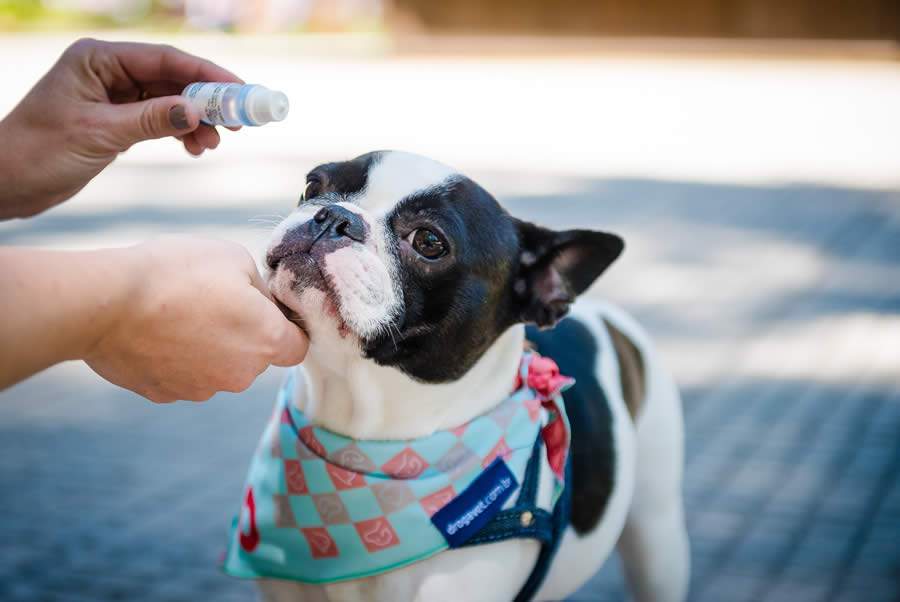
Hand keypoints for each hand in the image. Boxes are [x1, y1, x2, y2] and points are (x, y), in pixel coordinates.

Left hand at [0, 38, 241, 218]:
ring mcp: (113, 94)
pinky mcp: (117, 119)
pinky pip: (160, 119)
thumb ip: (151, 120)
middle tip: (237, 123)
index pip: (164, 59)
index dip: (207, 75)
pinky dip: (180, 132)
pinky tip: (194, 148)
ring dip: (195, 121)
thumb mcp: (99, 134)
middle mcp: (107, 70)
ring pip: (170, 100)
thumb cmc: (39, 152)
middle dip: (206, 101)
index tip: (240, 91)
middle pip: (172, 78)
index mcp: (97, 58)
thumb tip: (197, 111)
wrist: (7, 183)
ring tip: (212, 145)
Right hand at [84, 237, 307, 402]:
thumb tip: (260, 303)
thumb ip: (259, 288)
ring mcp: (201, 389)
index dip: (287, 327)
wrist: (106, 302)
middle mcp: (240, 375)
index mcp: (266, 341)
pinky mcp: (165, 395)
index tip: (268, 310)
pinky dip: (175, 358)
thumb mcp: (234, 258)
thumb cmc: (176, 273)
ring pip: (218, 368)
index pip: (297, 346)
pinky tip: (156, 332)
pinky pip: (182, 375)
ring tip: (178, 313)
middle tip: (213, 302)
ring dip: (208, 348)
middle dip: (243, 334)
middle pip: (255, 357)